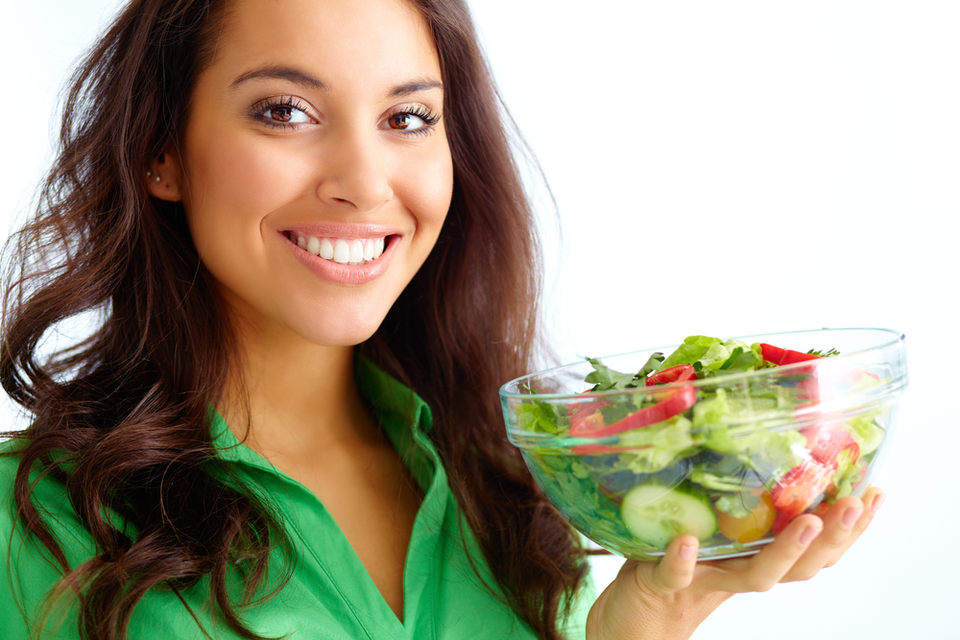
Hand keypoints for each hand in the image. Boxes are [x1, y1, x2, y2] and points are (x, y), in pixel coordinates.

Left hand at [585, 486, 884, 639]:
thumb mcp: (710, 526)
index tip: (876, 493)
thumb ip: (732, 496)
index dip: (850, 528)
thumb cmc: (675, 561)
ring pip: (755, 575)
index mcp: (756, 557)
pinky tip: (687, 541)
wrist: (634, 614)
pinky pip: (675, 572)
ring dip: (785, 550)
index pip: (816, 548)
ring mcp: (705, 580)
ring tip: (810, 522)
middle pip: (801, 566)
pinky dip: (682, 559)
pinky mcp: (663, 583)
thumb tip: (757, 435)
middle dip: (834, 537)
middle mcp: (740, 573)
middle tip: (856, 503)